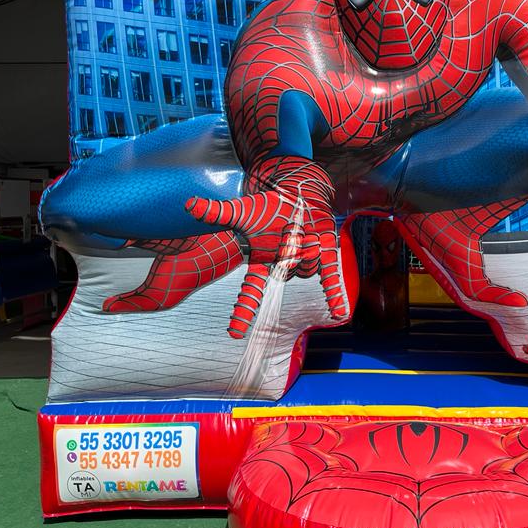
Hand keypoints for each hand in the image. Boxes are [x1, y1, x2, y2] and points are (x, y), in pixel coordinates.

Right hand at [186, 190, 347, 337]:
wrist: (296, 194)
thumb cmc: (268, 206)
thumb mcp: (241, 210)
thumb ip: (217, 213)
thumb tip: (188, 205)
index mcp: (263, 262)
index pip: (251, 291)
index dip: (243, 312)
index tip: (234, 333)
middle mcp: (284, 266)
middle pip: (288, 272)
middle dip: (292, 254)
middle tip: (292, 234)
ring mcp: (305, 261)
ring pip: (307, 267)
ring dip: (308, 249)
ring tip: (305, 229)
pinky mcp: (325, 253)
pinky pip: (329, 276)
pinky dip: (334, 292)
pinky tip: (339, 312)